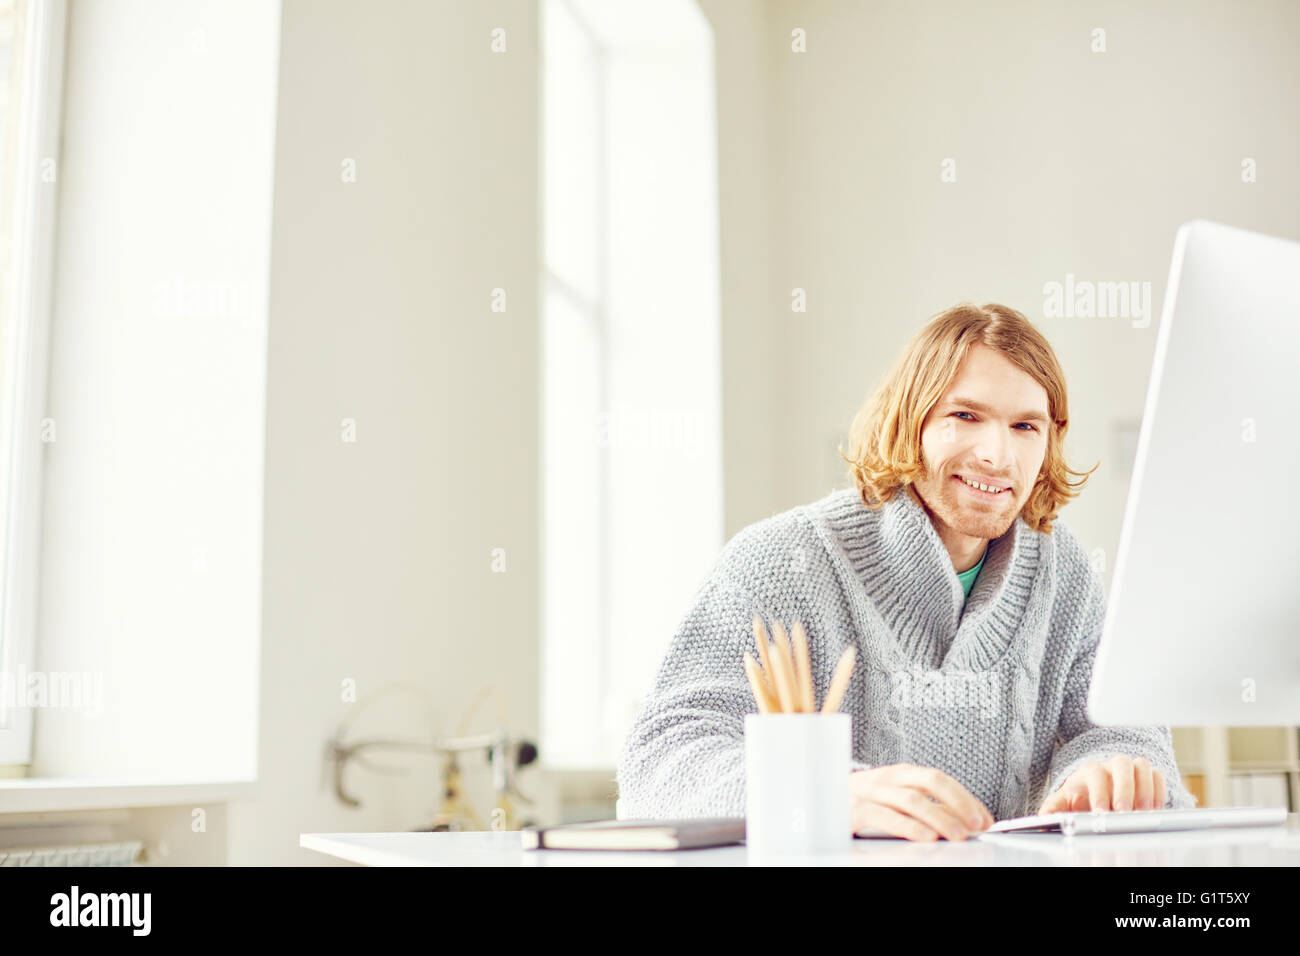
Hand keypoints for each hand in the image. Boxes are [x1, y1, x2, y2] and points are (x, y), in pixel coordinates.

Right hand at [849, 764, 993, 841]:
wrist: (819, 804)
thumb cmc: (862, 804)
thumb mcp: (894, 801)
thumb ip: (925, 807)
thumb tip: (962, 822)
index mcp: (900, 774)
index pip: (939, 779)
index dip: (965, 798)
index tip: (984, 819)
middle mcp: (887, 778)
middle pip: (929, 781)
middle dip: (957, 803)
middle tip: (975, 825)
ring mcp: (870, 792)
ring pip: (910, 798)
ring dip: (939, 817)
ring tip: (957, 835)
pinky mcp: (854, 810)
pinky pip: (885, 816)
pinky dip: (908, 826)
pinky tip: (925, 837)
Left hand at [1037, 755, 1164, 813]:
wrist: (1095, 788)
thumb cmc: (1081, 795)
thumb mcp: (1064, 801)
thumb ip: (1054, 808)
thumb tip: (1042, 818)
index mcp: (1090, 771)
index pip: (1095, 774)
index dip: (1100, 793)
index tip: (1101, 812)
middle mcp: (1112, 766)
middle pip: (1121, 764)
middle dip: (1124, 788)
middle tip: (1124, 811)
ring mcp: (1131, 769)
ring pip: (1142, 766)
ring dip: (1145, 788)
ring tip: (1143, 812)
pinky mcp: (1148, 776)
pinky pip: (1158, 775)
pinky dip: (1159, 790)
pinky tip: (1155, 809)